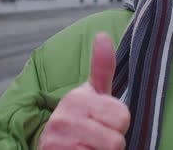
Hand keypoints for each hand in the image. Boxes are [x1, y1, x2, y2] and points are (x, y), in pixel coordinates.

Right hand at [38, 33, 129, 149]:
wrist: (49, 149)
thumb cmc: (78, 122)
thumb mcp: (91, 94)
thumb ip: (102, 68)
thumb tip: (102, 35)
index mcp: (76, 98)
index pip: (123, 116)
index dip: (118, 124)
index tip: (102, 122)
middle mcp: (64, 118)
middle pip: (117, 139)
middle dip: (111, 142)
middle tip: (96, 139)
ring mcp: (58, 142)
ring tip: (88, 148)